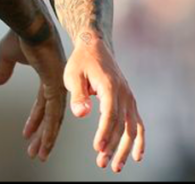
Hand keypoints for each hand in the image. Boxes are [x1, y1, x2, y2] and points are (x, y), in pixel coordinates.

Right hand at [0, 29, 66, 161]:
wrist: (28, 23)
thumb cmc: (20, 34)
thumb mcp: (7, 55)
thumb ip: (3, 69)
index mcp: (47, 76)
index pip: (41, 104)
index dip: (34, 120)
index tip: (27, 134)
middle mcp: (56, 83)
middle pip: (50, 115)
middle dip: (41, 135)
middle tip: (35, 152)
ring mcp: (58, 85)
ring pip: (54, 119)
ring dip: (46, 138)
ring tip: (39, 155)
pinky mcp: (56, 86)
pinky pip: (54, 113)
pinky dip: (49, 129)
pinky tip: (46, 142)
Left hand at [65, 32, 144, 172]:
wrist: (95, 47)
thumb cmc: (80, 62)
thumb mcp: (72, 75)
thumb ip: (77, 95)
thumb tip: (81, 114)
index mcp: (110, 87)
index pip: (109, 115)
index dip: (104, 133)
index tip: (98, 148)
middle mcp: (124, 94)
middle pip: (123, 126)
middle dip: (113, 147)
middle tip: (103, 163)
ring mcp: (129, 99)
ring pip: (132, 129)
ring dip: (124, 148)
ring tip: (114, 166)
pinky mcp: (129, 102)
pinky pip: (138, 124)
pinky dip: (139, 140)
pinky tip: (136, 156)